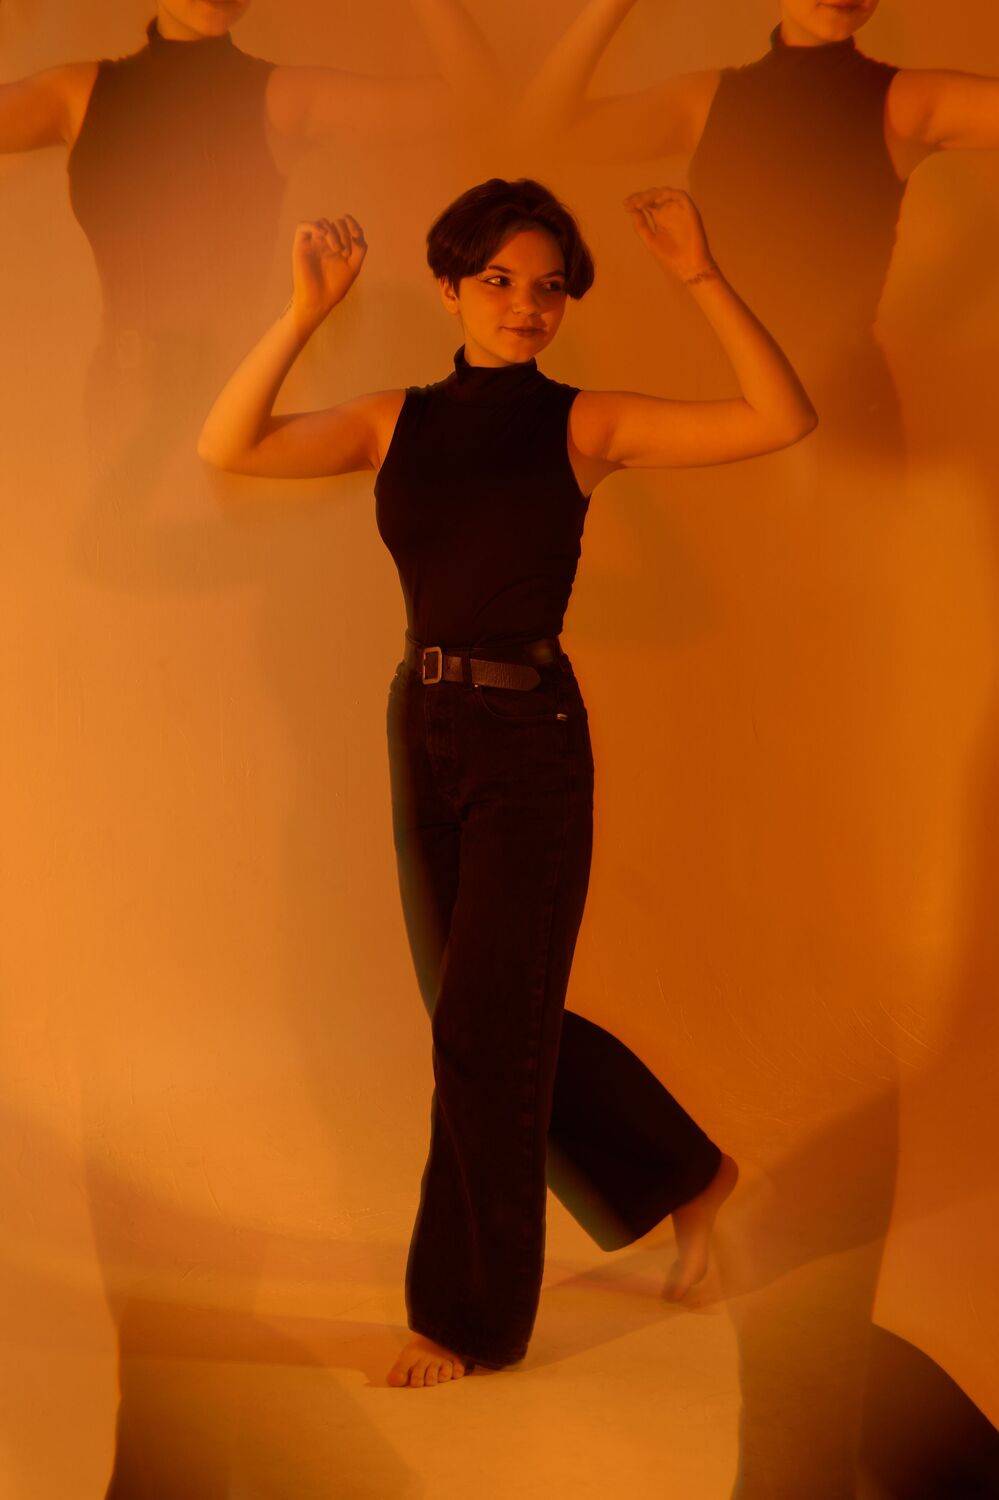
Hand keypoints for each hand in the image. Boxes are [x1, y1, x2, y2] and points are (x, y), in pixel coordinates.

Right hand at [290, 215, 366, 332]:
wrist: (318, 300)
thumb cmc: (335, 287)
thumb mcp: (354, 267)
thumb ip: (359, 249)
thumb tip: (357, 233)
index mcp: (339, 247)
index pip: (346, 227)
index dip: (353, 225)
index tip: (357, 234)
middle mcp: (326, 243)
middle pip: (336, 224)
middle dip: (344, 233)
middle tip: (345, 252)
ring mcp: (313, 243)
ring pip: (323, 222)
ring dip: (333, 232)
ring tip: (337, 250)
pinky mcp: (301, 245)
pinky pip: (303, 226)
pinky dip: (314, 226)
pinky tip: (323, 234)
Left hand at [624, 187, 715, 283]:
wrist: (688, 268)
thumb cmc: (671, 258)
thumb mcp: (650, 240)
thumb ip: (641, 225)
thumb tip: (631, 210)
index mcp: (660, 219)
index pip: (647, 204)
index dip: (636, 201)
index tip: (625, 205)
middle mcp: (669, 212)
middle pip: (654, 197)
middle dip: (641, 197)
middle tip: (630, 203)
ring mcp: (679, 210)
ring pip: (664, 193)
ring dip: (651, 195)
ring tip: (639, 204)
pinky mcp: (690, 210)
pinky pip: (679, 196)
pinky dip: (668, 195)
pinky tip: (656, 200)